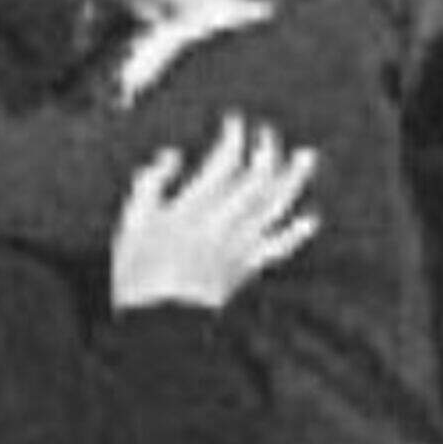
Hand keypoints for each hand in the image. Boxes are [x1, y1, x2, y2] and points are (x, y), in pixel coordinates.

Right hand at [109, 118, 317, 311]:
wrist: (158, 323)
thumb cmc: (137, 271)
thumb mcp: (131, 220)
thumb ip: (151, 183)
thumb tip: (172, 154)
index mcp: (193, 208)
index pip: (224, 164)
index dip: (234, 138)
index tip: (235, 121)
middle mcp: (222, 224)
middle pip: (257, 181)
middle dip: (267, 151)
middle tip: (268, 132)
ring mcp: (238, 248)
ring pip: (274, 209)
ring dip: (293, 181)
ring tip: (307, 156)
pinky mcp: (245, 269)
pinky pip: (276, 249)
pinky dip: (295, 234)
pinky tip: (310, 220)